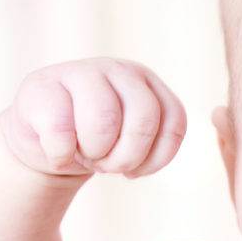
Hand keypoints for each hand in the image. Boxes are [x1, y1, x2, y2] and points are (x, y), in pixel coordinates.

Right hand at [0, 58, 186, 178]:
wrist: (42, 142)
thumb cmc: (98, 145)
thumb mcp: (136, 139)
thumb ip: (161, 134)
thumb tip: (200, 129)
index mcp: (147, 82)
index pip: (174, 120)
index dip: (156, 157)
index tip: (135, 170)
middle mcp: (117, 69)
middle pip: (143, 119)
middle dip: (126, 157)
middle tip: (108, 166)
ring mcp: (78, 72)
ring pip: (103, 123)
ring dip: (96, 155)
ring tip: (86, 156)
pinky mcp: (41, 86)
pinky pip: (62, 132)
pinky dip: (62, 155)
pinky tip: (59, 153)